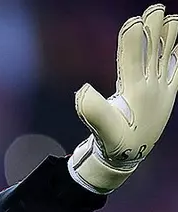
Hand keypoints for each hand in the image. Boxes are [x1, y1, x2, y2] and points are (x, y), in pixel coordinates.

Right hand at [68, 3, 177, 193]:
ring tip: (173, 18)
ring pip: (165, 57)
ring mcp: (161, 90)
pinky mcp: (165, 95)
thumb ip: (92, 111)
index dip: (133, 39)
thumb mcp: (101, 131)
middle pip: (152, 53)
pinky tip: (177, 44)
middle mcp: (152, 88)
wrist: (130, 158)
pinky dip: (175, 53)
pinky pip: (173, 68)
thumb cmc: (113, 144)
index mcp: (136, 93)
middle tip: (156, 9)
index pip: (134, 59)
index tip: (135, 21)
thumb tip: (83, 89)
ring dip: (168, 36)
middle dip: (154, 30)